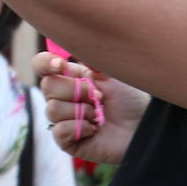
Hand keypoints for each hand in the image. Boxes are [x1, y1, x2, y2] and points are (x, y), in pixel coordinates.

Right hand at [32, 52, 147, 164]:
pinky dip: (79, 127)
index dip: (45, 63)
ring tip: (99, 115)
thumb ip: (89, 57)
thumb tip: (69, 44)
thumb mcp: (111, 72)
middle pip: (47, 86)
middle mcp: (61, 97)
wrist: (146, 126)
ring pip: (52, 109)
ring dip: (81, 111)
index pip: (40, 65)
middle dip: (76, 90)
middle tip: (99, 97)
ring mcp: (63, 119)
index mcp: (68, 77)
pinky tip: (94, 129)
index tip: (62, 65)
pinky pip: (59, 131)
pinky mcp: (67, 141)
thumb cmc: (132, 99)